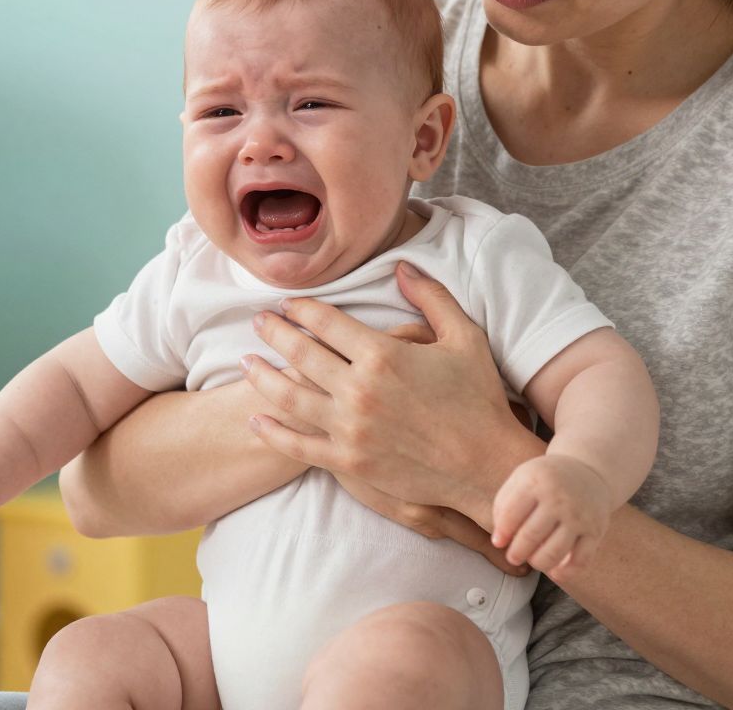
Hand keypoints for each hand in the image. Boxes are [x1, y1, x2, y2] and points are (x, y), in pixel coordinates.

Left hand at [260, 321, 531, 576]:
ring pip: (290, 398)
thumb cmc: (479, 399)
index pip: (326, 322)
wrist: (487, 465)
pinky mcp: (350, 462)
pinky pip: (300, 446)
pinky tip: (257, 419)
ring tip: (245, 363)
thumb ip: (431, 297)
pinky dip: (273, 432)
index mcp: (383, 355)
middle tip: (257, 321)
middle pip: (301, 354)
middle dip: (274, 333)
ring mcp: (351, 429)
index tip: (287, 302)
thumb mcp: (464, 337)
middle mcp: (359, 390)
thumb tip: (401, 267)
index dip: (302, 309)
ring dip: (262, 377)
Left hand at [491, 454, 611, 575]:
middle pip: (530, 536)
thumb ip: (504, 504)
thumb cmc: (547, 480)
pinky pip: (580, 561)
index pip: (511, 514)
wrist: (589, 472)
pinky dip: (565, 573)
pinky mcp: (595, 531)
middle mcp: (559, 499)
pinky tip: (554, 571)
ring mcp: (579, 516)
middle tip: (514, 557)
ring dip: (538, 563)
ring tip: (533, 560)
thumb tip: (499, 540)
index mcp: (537, 482)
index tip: (499, 542)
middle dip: (517, 553)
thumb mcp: (522, 478)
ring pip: (554, 553)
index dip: (502, 533)